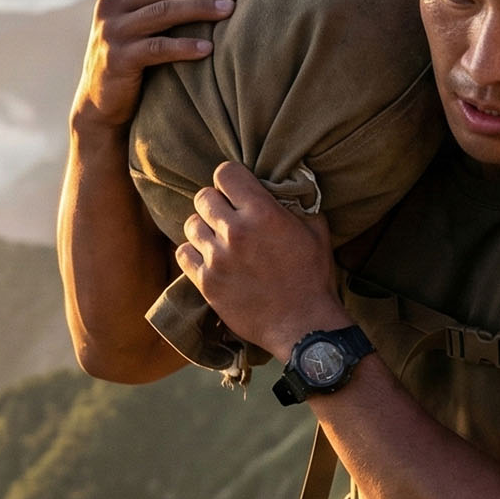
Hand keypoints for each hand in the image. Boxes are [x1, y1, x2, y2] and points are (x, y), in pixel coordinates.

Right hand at [71, 0, 237, 132]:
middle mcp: (110, 5)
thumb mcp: (136, 12)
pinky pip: (158, 48)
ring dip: (200, 9)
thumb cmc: (128, 51)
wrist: (100, 100)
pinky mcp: (117, 59)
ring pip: (164, 12)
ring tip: (229, 11)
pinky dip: (185, 46)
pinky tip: (209, 48)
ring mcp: (112, 31)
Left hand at [175, 162, 349, 357]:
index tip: (237, 190)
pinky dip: (193, 252)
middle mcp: (235, 231)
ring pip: (191, 224)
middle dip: (216, 202)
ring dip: (204, 228)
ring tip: (218, 238)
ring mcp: (217, 258)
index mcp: (262, 212)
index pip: (225, 173)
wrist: (303, 325)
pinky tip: (208, 257)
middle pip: (203, 197)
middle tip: (228, 215)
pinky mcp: (206, 283)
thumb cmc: (313, 277)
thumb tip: (288, 183)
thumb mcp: (316, 230)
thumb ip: (299, 202)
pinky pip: (183, 253)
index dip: (231, 179)